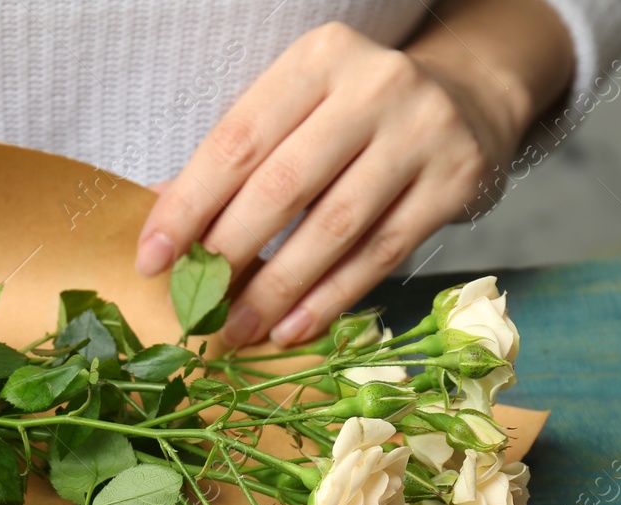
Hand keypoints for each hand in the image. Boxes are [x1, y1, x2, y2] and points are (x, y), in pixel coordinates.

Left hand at [136, 15, 564, 347]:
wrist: (467, 100)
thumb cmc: (356, 113)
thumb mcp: (297, 111)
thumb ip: (236, 159)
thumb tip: (161, 215)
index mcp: (317, 59)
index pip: (238, 140)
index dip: (189, 205)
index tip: (152, 258)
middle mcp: (373, 87)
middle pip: (284, 185)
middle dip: (230, 253)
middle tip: (197, 305)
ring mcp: (421, 134)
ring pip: (334, 227)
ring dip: (278, 289)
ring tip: (238, 329)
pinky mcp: (454, 183)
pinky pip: (380, 254)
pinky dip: (331, 298)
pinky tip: (293, 327)